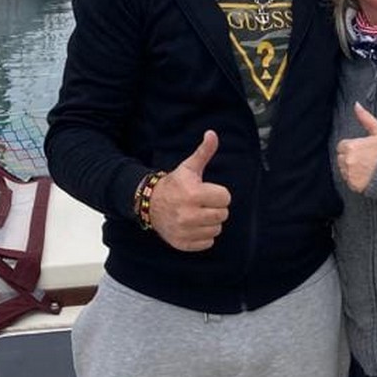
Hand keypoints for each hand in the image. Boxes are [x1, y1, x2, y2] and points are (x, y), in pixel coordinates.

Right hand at [149, 131, 231, 251]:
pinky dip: (203, 235)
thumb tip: (212, 133)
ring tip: (198, 213)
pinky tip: (194, 226)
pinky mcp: (183, 243)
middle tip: (203, 203)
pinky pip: (207, 243)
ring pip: (216, 229)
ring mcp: (185, 231)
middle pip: (223, 215)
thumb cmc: (174, 184)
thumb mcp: (189, 167)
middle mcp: (188, 214)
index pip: (225, 198)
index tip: (207, 191)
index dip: (219, 193)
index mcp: (193, 194)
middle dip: (216, 207)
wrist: (150, 204)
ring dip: (210, 222)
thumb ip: (204, 152)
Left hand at [335, 103, 376, 193]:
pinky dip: (356, 180)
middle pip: (341, 159)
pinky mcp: (355, 186)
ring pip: (344, 171)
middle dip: (350, 158)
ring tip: (368, 168)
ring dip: (352, 169)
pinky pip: (350, 182)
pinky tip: (368, 176)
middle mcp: (348, 161)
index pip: (342, 146)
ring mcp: (351, 175)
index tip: (362, 150)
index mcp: (352, 147)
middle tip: (366, 160)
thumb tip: (356, 104)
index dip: (351, 147)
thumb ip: (365, 118)